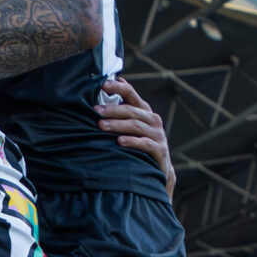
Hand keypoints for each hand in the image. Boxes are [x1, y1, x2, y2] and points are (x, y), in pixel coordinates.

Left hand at [97, 78, 172, 197]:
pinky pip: (145, 144)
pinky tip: (119, 142)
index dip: (118, 88)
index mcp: (144, 112)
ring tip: (101, 126)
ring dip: (118, 125)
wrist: (159, 172)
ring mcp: (158, 136)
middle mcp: (153, 121)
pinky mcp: (160, 151)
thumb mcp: (130, 128)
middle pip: (132, 110)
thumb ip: (119, 113)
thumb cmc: (139, 147)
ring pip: (136, 126)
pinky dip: (132, 142)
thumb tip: (100, 93)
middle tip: (96, 110)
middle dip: (113, 109)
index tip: (103, 84)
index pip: (131, 94)